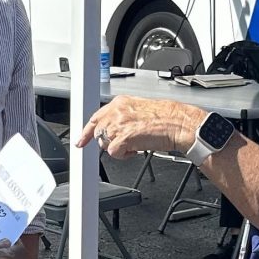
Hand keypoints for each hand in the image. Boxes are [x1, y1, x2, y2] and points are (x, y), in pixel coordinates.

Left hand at [78, 96, 203, 160]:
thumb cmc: (166, 118)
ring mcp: (118, 125)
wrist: (178, 123)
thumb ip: (122, 116)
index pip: (95, 118)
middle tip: (125, 144)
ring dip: (118, 148)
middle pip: (98, 133)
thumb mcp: (140, 109)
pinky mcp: (123, 139)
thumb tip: (113, 128)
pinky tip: (136, 149)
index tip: (80, 141)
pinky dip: (124, 156)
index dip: (86, 131)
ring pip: (105, 144)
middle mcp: (116, 112)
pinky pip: (113, 154)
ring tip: (135, 143)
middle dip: (109, 142)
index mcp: (120, 102)